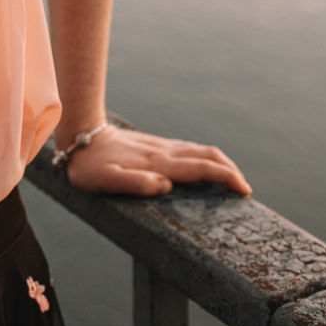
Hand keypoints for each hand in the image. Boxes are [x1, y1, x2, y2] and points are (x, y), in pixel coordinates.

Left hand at [63, 126, 251, 196]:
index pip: (199, 169)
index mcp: (157, 164)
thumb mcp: (106, 181)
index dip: (224, 178)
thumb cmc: (90, 167)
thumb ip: (136, 183)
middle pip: (206, 156)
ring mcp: (160, 147)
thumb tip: (166, 186)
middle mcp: (163, 153)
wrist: (80, 136)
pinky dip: (205, 158)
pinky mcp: (155, 145)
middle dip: (229, 171)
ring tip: (233, 179)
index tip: (243, 190)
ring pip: (199, 150)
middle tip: (245, 189)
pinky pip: (188, 150)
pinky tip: (206, 166)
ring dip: (220, 163)